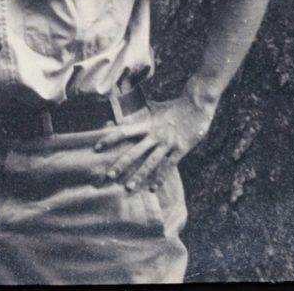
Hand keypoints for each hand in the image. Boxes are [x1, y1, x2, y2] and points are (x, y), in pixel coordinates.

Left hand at [93, 94, 213, 191]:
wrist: (196, 104)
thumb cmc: (174, 106)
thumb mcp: (155, 107)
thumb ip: (141, 111)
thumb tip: (123, 106)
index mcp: (147, 123)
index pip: (124, 131)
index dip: (110, 139)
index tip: (97, 147)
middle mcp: (155, 134)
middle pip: (134, 151)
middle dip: (121, 164)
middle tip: (108, 176)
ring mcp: (168, 143)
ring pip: (150, 162)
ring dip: (139, 176)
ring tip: (128, 188)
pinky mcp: (181, 149)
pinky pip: (169, 166)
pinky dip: (160, 178)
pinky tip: (153, 188)